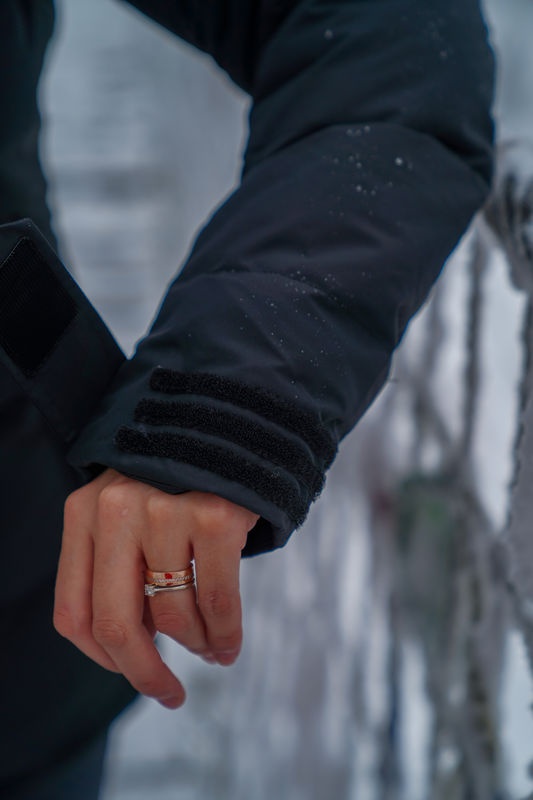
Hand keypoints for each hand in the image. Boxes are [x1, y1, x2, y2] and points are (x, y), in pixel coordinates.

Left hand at [54, 469, 258, 707]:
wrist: (229, 421)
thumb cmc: (176, 477)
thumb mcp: (128, 509)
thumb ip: (120, 568)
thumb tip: (138, 647)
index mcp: (83, 513)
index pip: (73, 612)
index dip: (102, 659)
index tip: (133, 674)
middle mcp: (116, 511)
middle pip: (117, 625)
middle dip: (145, 673)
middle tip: (169, 693)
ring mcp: (165, 511)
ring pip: (174, 617)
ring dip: (196, 646)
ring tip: (213, 650)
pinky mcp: (214, 516)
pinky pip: (218, 601)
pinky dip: (226, 634)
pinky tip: (229, 644)